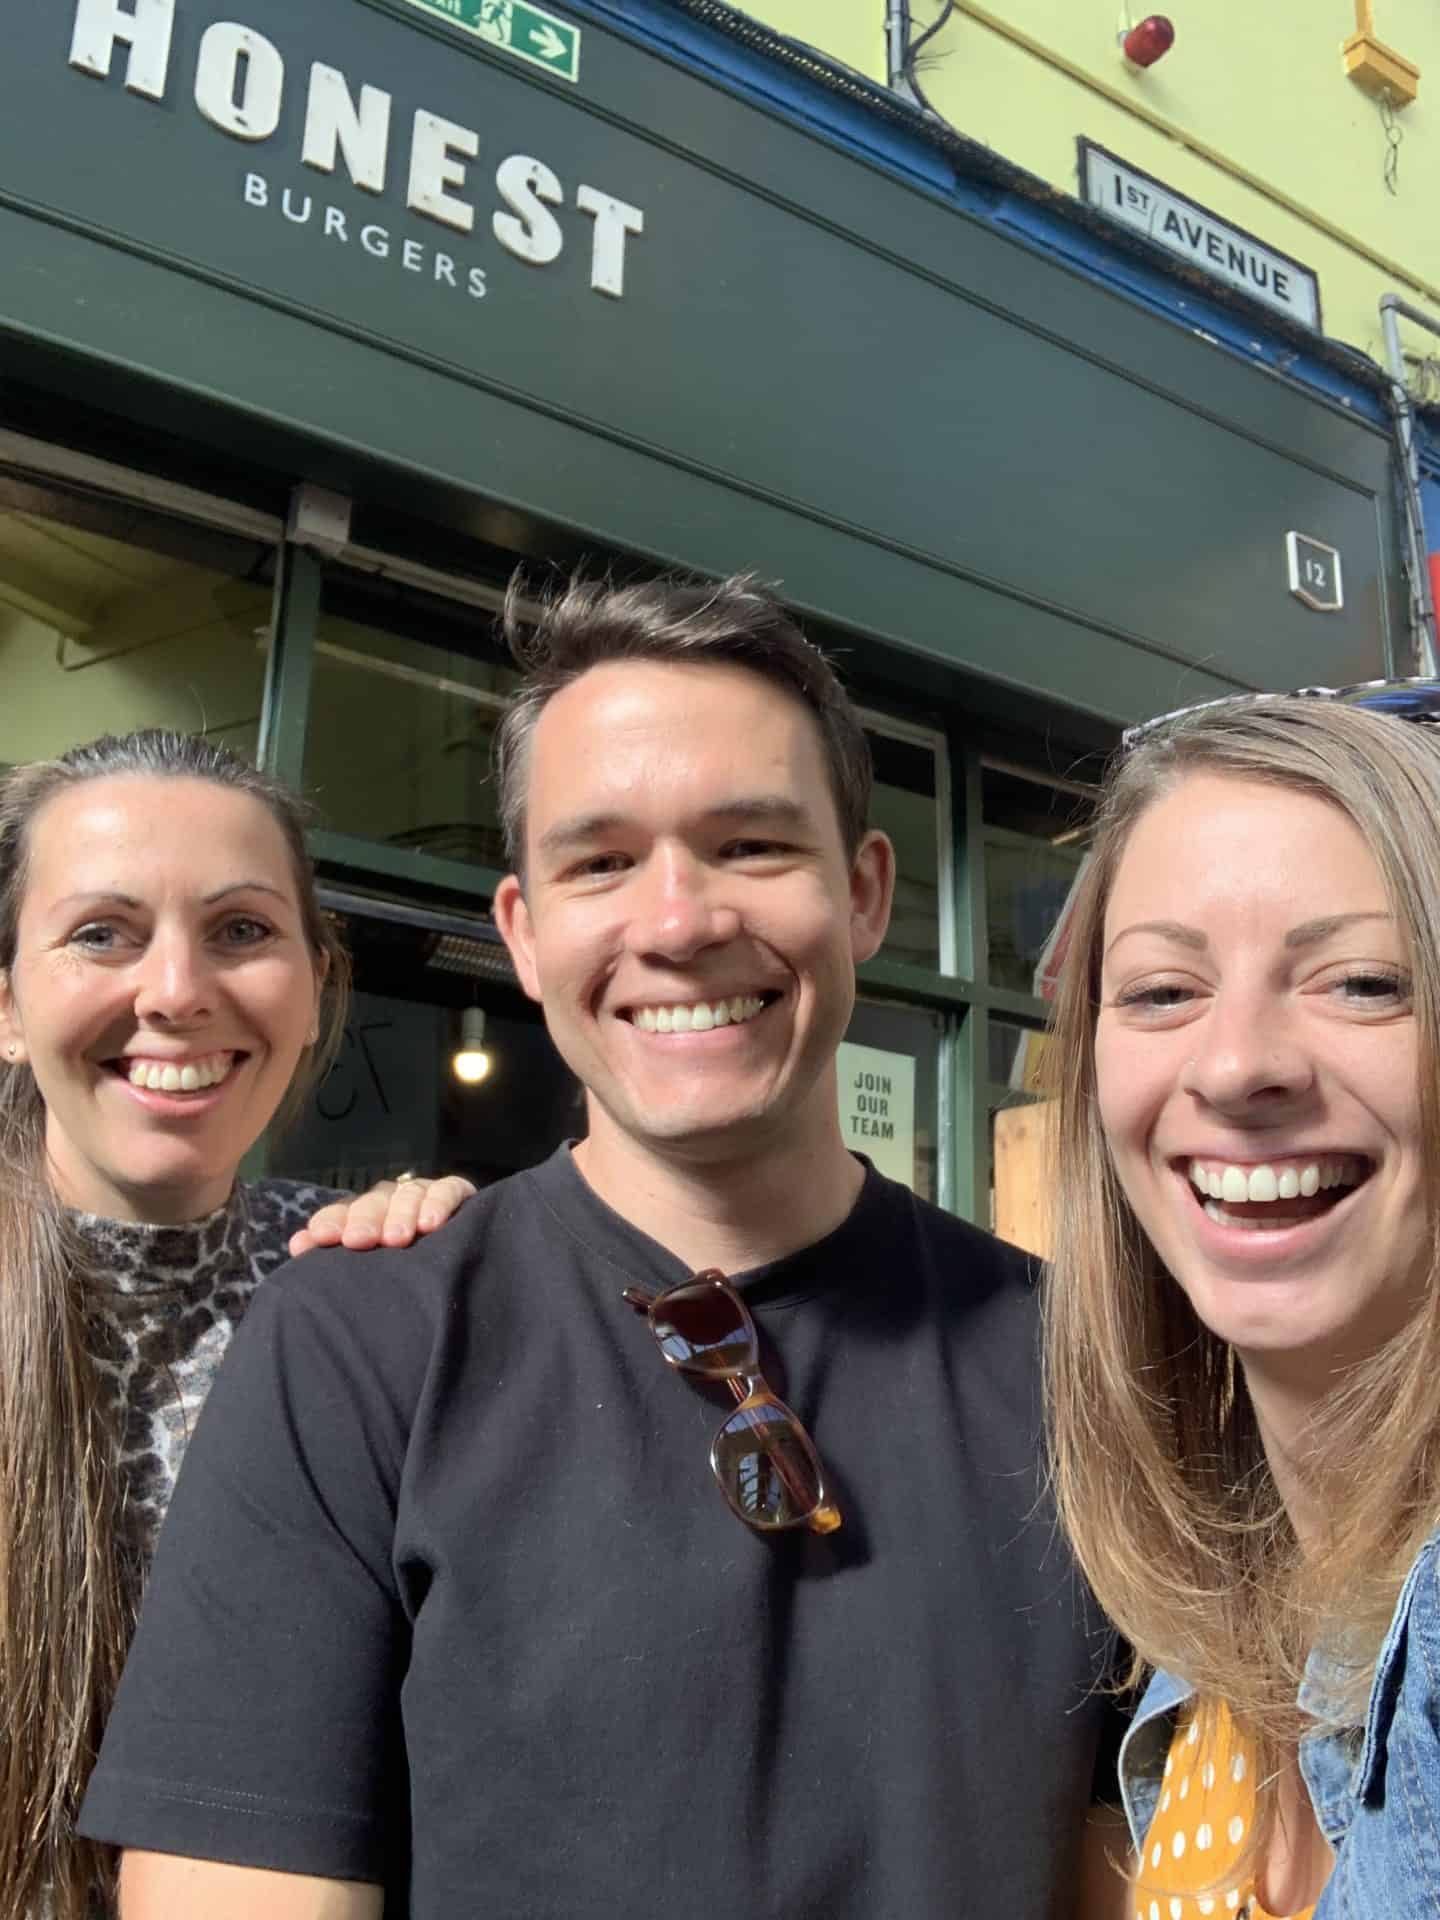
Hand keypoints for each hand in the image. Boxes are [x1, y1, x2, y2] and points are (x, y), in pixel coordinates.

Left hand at [288, 1175, 477, 1257]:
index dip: (330, 1222)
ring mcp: (421, 1194)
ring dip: (401, 1214)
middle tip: (360, 1240)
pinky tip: (432, 1224)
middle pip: (373, 1203)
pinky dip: (438, 1203)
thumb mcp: (364, 1269)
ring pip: (407, 1195)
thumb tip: (298, 1246)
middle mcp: (388, 1201)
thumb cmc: (399, 1273)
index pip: (340, 1213)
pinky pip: (446, 1190)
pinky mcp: (454, 1191)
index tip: (320, 1238)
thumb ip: (333, 1259)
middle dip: (364, 1220)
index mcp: (362, 1216)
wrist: (457, 1262)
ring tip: (399, 1238)